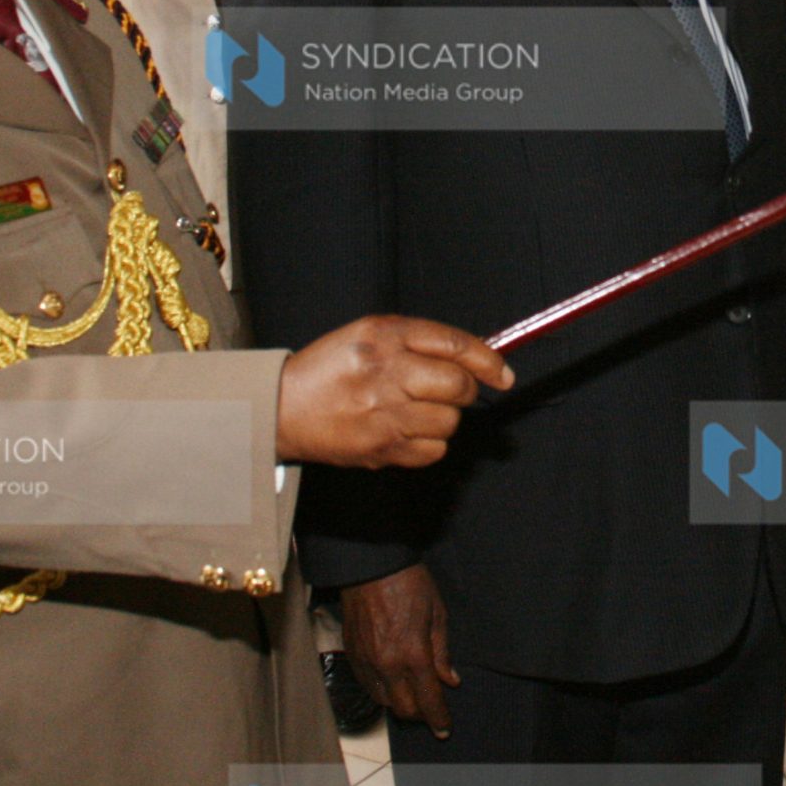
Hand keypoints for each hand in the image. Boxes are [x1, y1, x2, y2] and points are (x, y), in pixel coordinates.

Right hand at [275, 316, 512, 470]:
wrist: (282, 407)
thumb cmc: (332, 367)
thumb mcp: (370, 334)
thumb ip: (420, 342)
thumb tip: (479, 361)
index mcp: (385, 335)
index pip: (454, 345)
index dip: (487, 361)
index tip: (503, 374)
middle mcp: (385, 372)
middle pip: (458, 386)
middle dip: (464, 390)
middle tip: (449, 391)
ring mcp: (383, 413)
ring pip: (449, 422)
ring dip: (443, 417)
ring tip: (414, 409)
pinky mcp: (380, 448)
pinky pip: (433, 451)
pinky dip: (428, 443)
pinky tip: (404, 430)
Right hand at [343, 565, 459, 736]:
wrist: (372, 565)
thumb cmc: (409, 584)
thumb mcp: (437, 614)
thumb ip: (442, 653)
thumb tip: (449, 680)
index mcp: (413, 653)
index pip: (428, 699)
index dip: (438, 718)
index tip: (444, 728)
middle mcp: (387, 664)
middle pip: (404, 708)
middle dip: (421, 714)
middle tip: (432, 709)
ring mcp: (366, 661)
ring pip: (384, 701)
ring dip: (400, 703)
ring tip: (413, 694)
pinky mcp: (352, 655)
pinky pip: (368, 686)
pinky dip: (382, 691)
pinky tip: (392, 682)